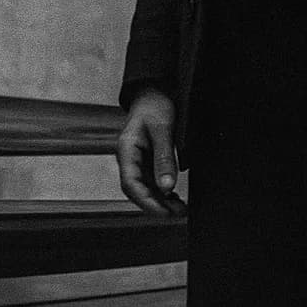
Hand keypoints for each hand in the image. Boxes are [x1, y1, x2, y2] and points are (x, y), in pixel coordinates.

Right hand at [116, 87, 186, 216]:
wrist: (154, 93)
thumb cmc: (154, 106)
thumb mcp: (163, 129)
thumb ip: (164, 158)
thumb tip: (167, 187)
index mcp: (126, 150)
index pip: (130, 184)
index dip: (146, 201)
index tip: (164, 212)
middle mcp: (129, 159)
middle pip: (137, 190)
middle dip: (156, 205)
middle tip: (178, 213)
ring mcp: (137, 162)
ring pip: (145, 189)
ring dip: (161, 201)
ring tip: (181, 209)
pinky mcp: (146, 162)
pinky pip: (152, 182)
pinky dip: (163, 193)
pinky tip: (176, 198)